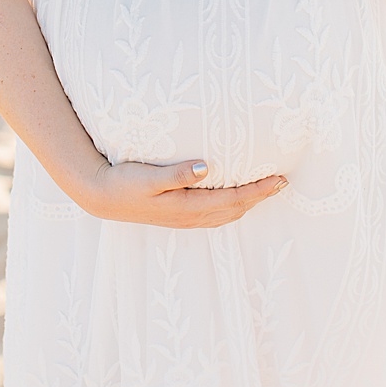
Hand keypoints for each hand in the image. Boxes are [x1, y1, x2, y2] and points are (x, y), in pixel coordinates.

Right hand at [74, 156, 288, 227]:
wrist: (102, 197)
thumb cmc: (125, 182)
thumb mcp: (149, 176)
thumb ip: (177, 173)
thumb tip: (206, 168)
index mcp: (187, 206)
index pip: (234, 199)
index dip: (259, 191)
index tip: (280, 180)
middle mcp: (190, 216)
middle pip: (236, 208)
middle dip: (261, 196)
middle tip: (283, 182)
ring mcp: (185, 218)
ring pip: (227, 213)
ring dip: (249, 202)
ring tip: (267, 189)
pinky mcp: (179, 215)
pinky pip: (215, 214)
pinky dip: (233, 206)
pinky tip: (237, 198)